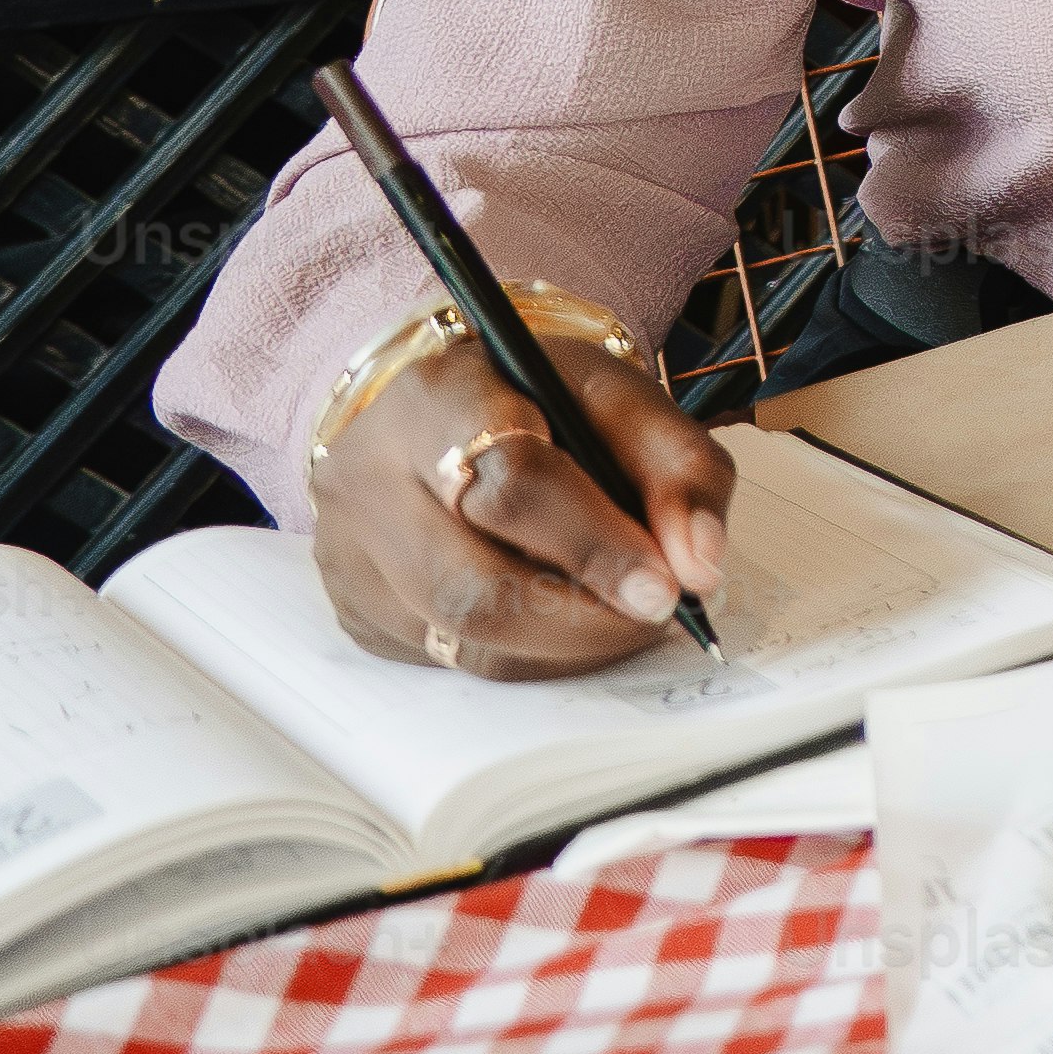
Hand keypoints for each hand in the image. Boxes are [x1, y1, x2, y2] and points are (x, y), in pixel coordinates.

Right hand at [311, 334, 730, 680]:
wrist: (426, 401)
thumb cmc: (526, 395)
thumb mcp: (615, 394)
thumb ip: (678, 467)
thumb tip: (701, 567)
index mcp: (437, 402)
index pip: (510, 487)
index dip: (596, 547)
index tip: (667, 588)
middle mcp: (369, 482)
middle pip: (473, 586)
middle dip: (585, 619)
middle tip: (657, 615)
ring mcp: (350, 555)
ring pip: (461, 638)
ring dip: (564, 645)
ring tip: (621, 616)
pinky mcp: (355, 610)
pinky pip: (447, 659)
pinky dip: (526, 654)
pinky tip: (563, 622)